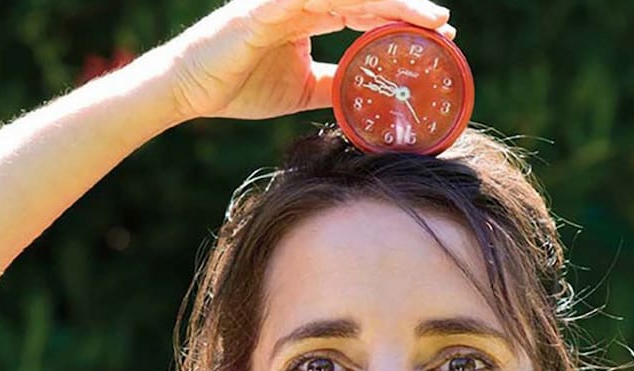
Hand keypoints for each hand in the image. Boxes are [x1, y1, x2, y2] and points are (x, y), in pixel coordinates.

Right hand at [164, 0, 454, 121]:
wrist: (188, 91)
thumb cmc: (237, 87)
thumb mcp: (300, 89)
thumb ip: (333, 85)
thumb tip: (364, 97)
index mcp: (308, 15)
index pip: (364, 11)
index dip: (400, 19)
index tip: (438, 34)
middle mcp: (300, 1)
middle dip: (405, 9)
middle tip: (444, 24)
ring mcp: (283, 0)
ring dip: (388, 4)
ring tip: (426, 18)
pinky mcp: (264, 9)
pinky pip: (313, 0)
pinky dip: (346, 5)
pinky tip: (374, 13)